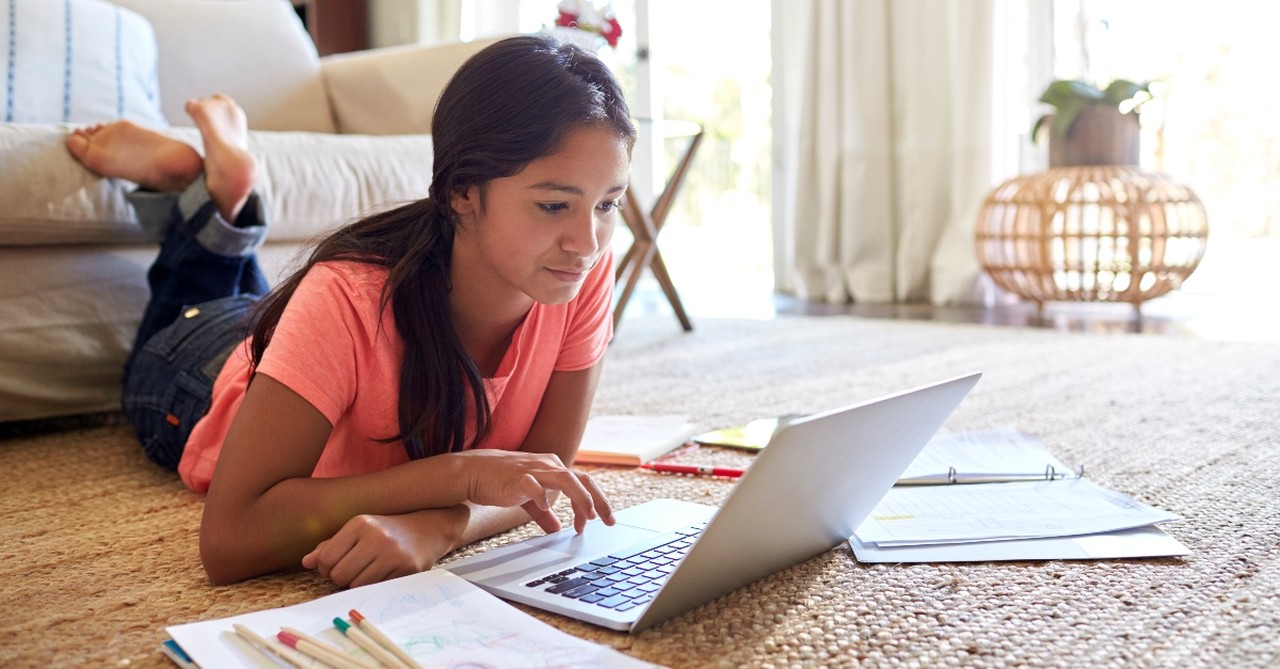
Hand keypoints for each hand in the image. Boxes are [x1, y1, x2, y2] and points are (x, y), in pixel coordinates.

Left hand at [301, 506, 467, 587]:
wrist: (429, 528)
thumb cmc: (387, 532)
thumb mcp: (359, 531)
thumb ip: (330, 545)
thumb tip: (306, 562)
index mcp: (359, 523)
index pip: (326, 559)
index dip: (327, 568)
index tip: (338, 564)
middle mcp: (376, 536)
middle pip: (339, 575)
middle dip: (342, 578)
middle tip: (354, 570)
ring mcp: (392, 553)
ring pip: (356, 585)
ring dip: (358, 584)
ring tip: (369, 571)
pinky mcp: (406, 568)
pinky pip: (376, 589)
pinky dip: (375, 586)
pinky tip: (384, 574)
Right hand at [452, 450, 614, 533]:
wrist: (474, 472)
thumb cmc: (502, 482)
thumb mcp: (528, 498)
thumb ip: (543, 513)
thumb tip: (556, 529)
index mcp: (554, 468)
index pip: (584, 482)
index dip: (595, 502)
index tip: (599, 522)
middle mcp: (548, 465)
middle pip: (583, 479)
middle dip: (598, 501)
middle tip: (608, 521)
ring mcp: (534, 470)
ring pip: (566, 478)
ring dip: (580, 498)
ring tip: (587, 517)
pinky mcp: (518, 477)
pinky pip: (534, 485)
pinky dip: (543, 497)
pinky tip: (546, 509)